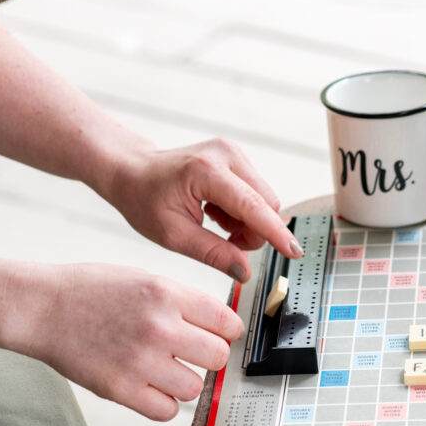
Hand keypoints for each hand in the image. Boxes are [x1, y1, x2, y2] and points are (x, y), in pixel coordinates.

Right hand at [10, 263, 243, 420]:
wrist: (40, 308)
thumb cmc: (90, 291)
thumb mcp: (145, 279)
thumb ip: (184, 302)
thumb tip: (221, 325)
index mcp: (167, 294)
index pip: (227, 322)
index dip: (228, 331)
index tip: (221, 335)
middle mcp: (159, 327)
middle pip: (217, 357)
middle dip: (209, 356)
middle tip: (193, 354)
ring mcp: (140, 361)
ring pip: (195, 388)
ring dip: (185, 381)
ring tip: (166, 369)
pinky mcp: (120, 389)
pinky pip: (166, 411)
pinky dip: (163, 403)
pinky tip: (151, 386)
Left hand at [102, 139, 302, 282]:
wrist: (132, 170)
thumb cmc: (144, 199)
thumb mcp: (173, 235)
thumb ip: (213, 254)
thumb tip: (245, 272)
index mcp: (206, 172)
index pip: (253, 207)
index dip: (275, 233)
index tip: (293, 252)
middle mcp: (226, 155)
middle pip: (267, 204)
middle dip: (255, 232)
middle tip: (226, 243)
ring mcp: (233, 153)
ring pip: (265, 201)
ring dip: (249, 222)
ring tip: (216, 225)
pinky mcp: (237, 158)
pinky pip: (257, 194)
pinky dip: (244, 212)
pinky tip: (218, 213)